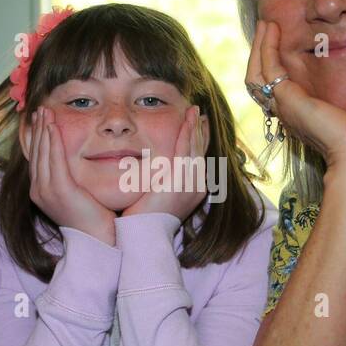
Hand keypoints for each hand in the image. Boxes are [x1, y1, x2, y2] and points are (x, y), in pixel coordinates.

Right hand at [26, 107, 115, 242]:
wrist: (97, 238)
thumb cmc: (92, 217)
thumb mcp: (76, 193)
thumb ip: (70, 177)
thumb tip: (74, 161)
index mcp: (41, 190)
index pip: (36, 158)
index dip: (37, 137)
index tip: (39, 119)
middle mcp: (38, 190)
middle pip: (36, 152)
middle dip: (37, 128)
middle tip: (40, 109)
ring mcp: (46, 191)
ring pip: (43, 153)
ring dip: (43, 129)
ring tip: (45, 111)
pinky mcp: (60, 190)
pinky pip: (55, 160)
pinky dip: (53, 141)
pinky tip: (53, 127)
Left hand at [121, 104, 206, 220]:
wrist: (144, 234)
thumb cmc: (145, 219)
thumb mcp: (159, 198)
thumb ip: (163, 182)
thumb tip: (157, 172)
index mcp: (194, 190)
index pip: (199, 159)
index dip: (199, 141)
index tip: (199, 126)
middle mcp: (197, 185)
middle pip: (200, 150)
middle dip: (200, 130)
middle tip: (199, 113)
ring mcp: (190, 181)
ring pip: (194, 147)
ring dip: (194, 126)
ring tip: (194, 110)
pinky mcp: (179, 177)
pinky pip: (185, 148)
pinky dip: (187, 132)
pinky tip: (187, 119)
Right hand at [246, 20, 345, 192]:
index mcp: (303, 116)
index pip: (280, 87)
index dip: (278, 64)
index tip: (285, 40)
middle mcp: (289, 113)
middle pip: (262, 80)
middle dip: (263, 52)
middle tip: (268, 27)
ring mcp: (284, 107)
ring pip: (256, 74)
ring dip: (259, 47)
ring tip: (266, 24)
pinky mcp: (286, 99)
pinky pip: (266, 67)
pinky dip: (265, 46)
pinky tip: (271, 29)